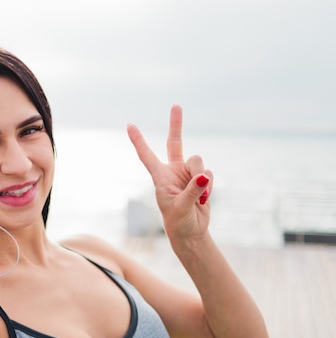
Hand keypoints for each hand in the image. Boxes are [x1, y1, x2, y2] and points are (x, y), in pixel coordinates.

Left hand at [127, 105, 212, 243]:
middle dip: (176, 124)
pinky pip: (208, 173)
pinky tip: (204, 199)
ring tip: (199, 197)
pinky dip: (209, 185)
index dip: (138, 140)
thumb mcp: (181, 208)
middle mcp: (173, 171)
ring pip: (198, 161)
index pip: (147, 155)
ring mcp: (187, 174)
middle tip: (176, 105)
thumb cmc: (178, 222)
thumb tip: (203, 175)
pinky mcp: (200, 179)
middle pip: (174, 142)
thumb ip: (192, 190)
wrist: (191, 232)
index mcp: (160, 177)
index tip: (129, 125)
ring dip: (202, 178)